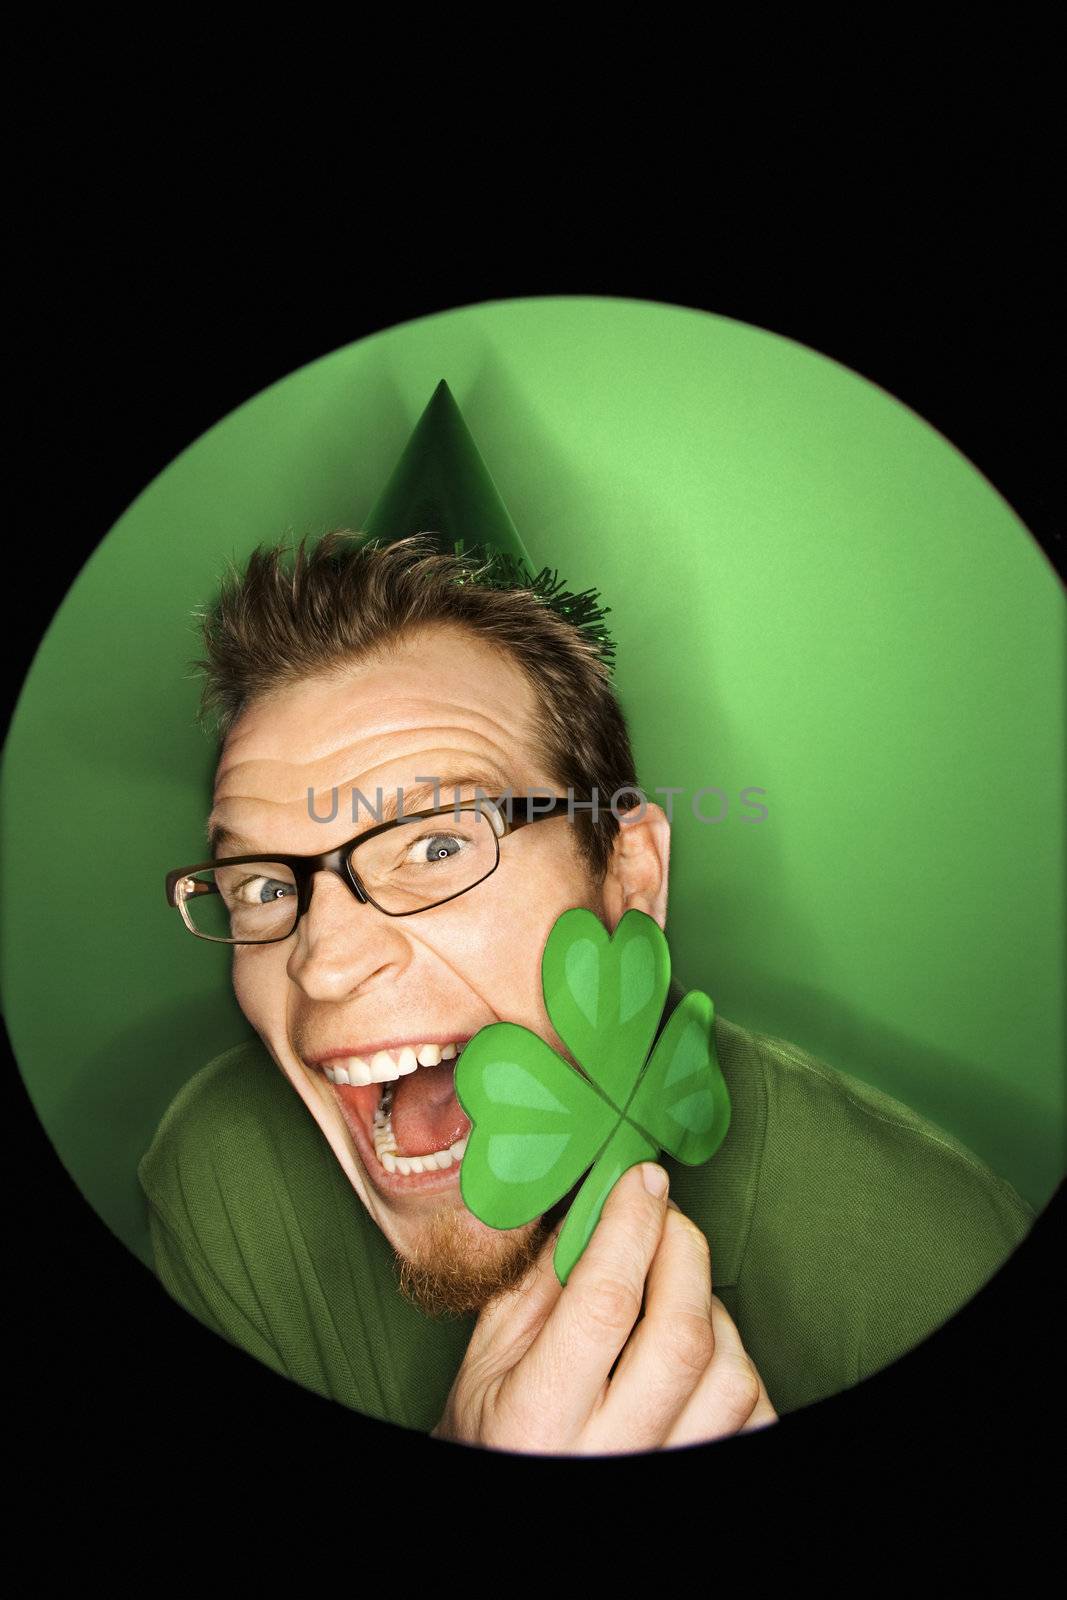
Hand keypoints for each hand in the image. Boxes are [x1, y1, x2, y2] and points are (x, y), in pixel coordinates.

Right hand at [431, 1162, 777, 1452]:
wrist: (518, 1505)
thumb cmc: (499, 1429)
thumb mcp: (491, 1356)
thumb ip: (541, 1281)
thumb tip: (597, 1201)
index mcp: (538, 1416)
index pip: (604, 1303)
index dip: (631, 1226)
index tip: (641, 1180)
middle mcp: (607, 1457)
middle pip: (682, 1337)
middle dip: (683, 1252)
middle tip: (666, 1218)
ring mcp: (663, 1472)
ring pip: (731, 1377)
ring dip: (712, 1314)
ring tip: (677, 1298)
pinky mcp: (704, 1478)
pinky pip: (756, 1416)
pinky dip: (738, 1367)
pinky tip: (702, 1353)